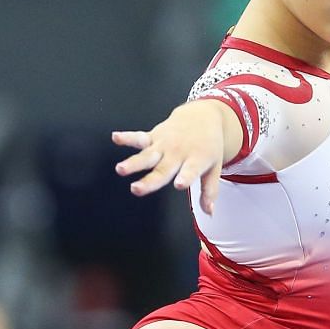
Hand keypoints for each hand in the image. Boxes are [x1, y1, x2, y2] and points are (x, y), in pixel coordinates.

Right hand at [113, 100, 235, 213]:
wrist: (202, 116)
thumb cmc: (208, 146)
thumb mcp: (214, 167)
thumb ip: (209, 191)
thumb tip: (209, 212)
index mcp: (196, 160)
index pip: (191, 171)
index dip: (185, 177)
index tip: (179, 185)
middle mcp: (178, 153)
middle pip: (162, 169)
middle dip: (149, 180)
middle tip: (136, 189)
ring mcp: (164, 145)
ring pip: (147, 156)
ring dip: (133, 163)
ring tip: (120, 169)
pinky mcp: (154, 136)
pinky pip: (139, 137)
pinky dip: (127, 137)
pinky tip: (115, 137)